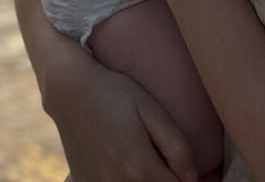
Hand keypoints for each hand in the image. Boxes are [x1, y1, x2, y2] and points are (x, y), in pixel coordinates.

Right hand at [43, 42, 199, 181]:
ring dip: (149, 181)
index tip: (189, 168)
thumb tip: (193, 177)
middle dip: (169, 180)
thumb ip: (176, 146)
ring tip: (151, 160)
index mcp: (140, 169)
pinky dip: (126, 181)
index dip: (190, 179)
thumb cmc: (115, 94)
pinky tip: (127, 165)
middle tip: (172, 163)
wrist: (70, 92)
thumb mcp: (151, 110)